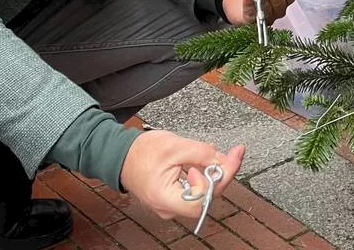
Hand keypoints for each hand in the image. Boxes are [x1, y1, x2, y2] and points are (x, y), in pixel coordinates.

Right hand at [119, 130, 244, 220]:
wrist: (120, 154)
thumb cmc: (140, 152)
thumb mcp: (175, 145)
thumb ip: (202, 154)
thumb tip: (224, 160)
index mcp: (166, 198)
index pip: (204, 198)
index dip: (219, 178)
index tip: (229, 158)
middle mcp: (169, 207)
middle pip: (207, 196)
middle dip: (222, 173)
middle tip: (234, 153)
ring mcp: (172, 204)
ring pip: (203, 193)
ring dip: (213, 172)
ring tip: (220, 154)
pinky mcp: (173, 198)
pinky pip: (195, 189)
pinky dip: (203, 174)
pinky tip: (207, 160)